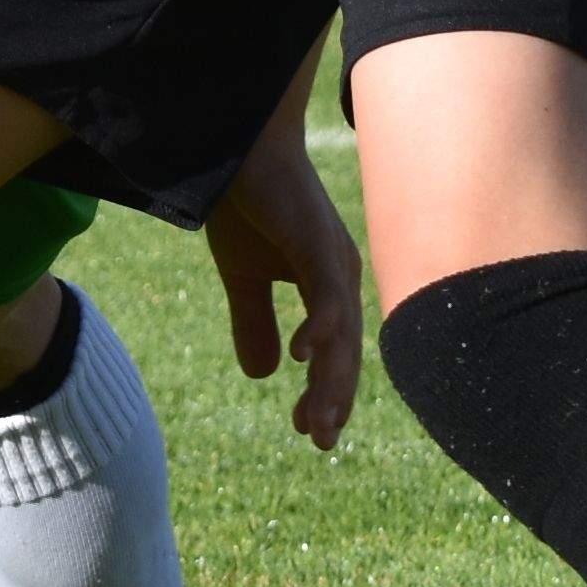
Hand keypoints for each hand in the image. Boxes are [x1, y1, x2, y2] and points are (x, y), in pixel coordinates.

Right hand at [198, 108, 365, 451]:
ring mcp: (331, 259)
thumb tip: (262, 376)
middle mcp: (339, 275)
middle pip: (346, 351)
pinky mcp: (315, 243)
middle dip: (335, 399)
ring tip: (316, 422)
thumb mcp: (241, 277)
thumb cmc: (245, 203)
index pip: (336, 351)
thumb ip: (252, 322)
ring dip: (329, 380)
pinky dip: (318, 330)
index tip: (315, 434)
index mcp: (326, 283)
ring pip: (340, 334)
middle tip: (320, 441)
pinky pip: (324, 296)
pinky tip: (300, 359)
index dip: (329, 392)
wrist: (240, 145)